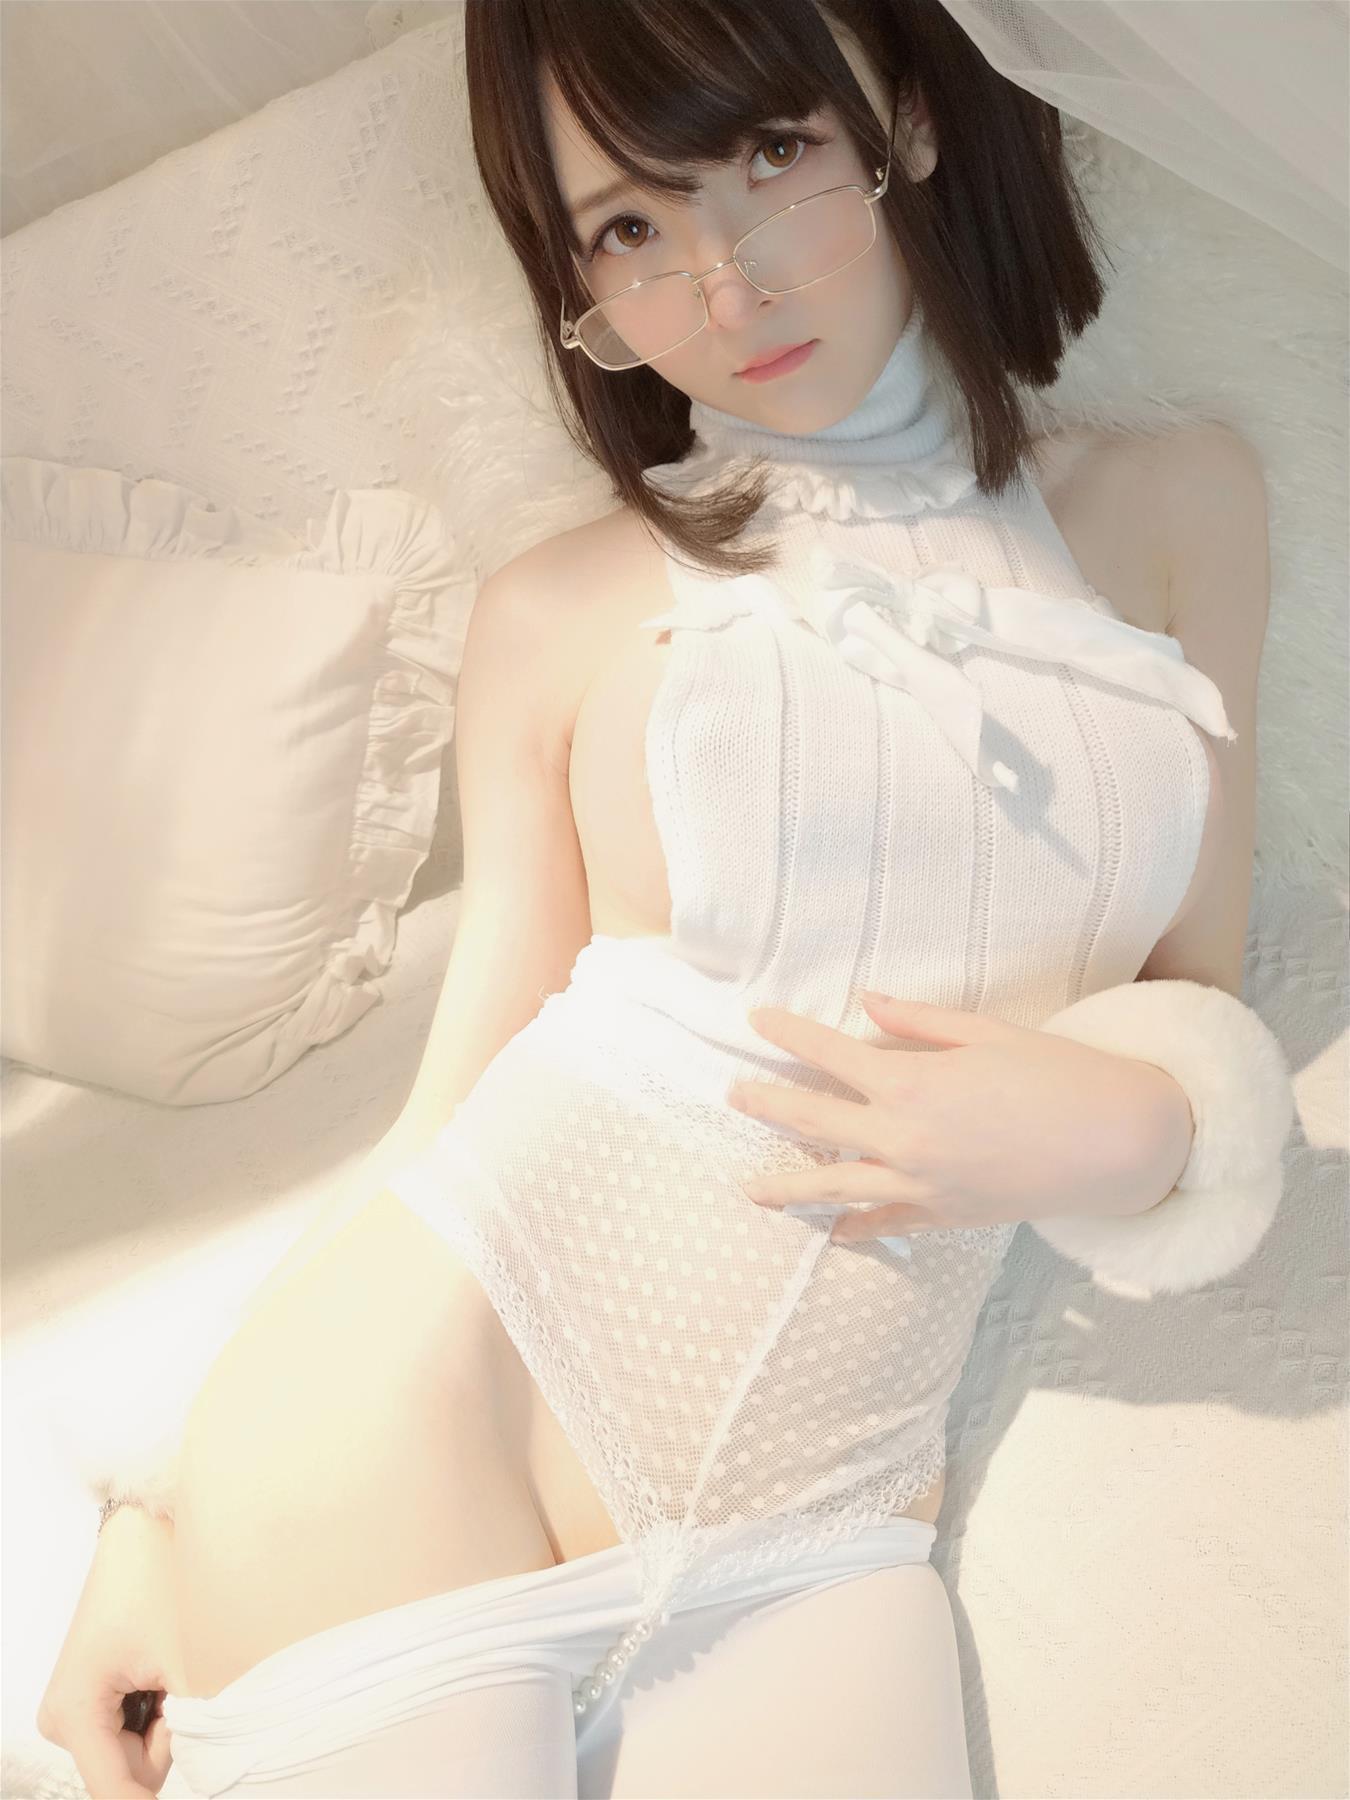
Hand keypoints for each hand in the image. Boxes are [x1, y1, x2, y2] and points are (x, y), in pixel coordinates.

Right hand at [38, 1503, 185, 1798]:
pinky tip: (164, 1666)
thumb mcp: (191, 1662)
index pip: (115, 1792)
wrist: (145, 1528)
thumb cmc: (163, 1580)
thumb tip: (213, 1771)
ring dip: (169, 1721)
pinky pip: (132, 1727)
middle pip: (130, 1772)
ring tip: (173, 1666)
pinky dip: (160, 1707)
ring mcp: (73, 1708)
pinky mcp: (89, 1696)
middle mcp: (62, 1719)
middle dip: (170, 1740)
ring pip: (135, 1752)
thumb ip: (199, 1731)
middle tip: (182, 1681)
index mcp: (74, 1714)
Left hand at [728, 990, 1192, 1244]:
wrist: (1120, 1143)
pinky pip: (888, 1222)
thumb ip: (919, 1022)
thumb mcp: (986, 1033)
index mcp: (911, 1082)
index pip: (828, 1053)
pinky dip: (856, 1227)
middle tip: (734, 1093)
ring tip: (749, 1188)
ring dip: (787, 1184)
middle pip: (814, 1120)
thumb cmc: (1059, 1075)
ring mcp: (921, 1183)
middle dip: (768, 1103)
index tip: (756, 1018)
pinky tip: (831, 1232)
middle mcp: (904, 1137)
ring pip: (834, 1185)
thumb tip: (866, 1002)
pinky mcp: (947, 1216)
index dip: (788, 1033)